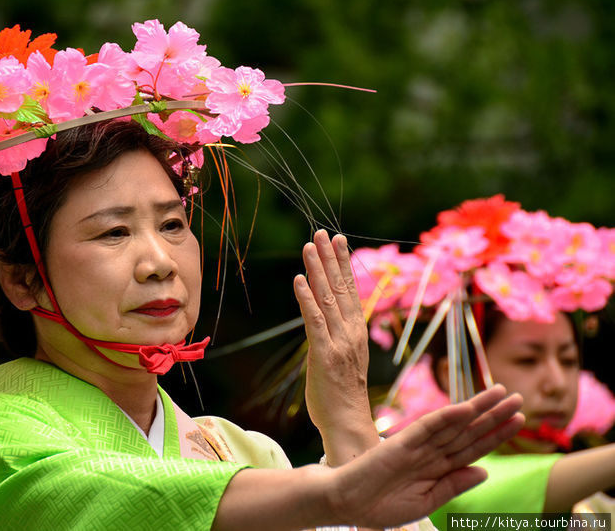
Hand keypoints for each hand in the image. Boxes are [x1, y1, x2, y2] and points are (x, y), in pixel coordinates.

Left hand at [293, 230, 376, 463]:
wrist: (348, 424)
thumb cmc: (342, 394)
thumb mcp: (344, 358)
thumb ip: (337, 335)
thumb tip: (325, 317)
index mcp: (356, 332)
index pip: (351, 290)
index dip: (344, 264)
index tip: (339, 241)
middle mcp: (351, 332)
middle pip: (340, 288)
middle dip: (331, 258)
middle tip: (324, 233)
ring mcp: (339, 342)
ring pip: (328, 298)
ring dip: (318, 270)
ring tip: (311, 245)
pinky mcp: (324, 354)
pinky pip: (314, 320)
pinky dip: (307, 298)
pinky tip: (300, 279)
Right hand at [326, 385, 523, 527]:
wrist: (347, 503)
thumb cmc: (380, 506)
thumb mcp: (426, 502)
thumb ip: (454, 486)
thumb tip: (484, 472)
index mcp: (438, 468)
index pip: (473, 448)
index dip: (496, 435)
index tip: (519, 421)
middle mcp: (432, 452)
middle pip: (469, 431)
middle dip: (495, 416)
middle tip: (519, 398)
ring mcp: (418, 446)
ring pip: (454, 424)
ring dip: (478, 409)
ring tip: (502, 393)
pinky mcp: (402, 443)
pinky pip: (428, 427)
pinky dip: (447, 417)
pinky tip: (466, 408)